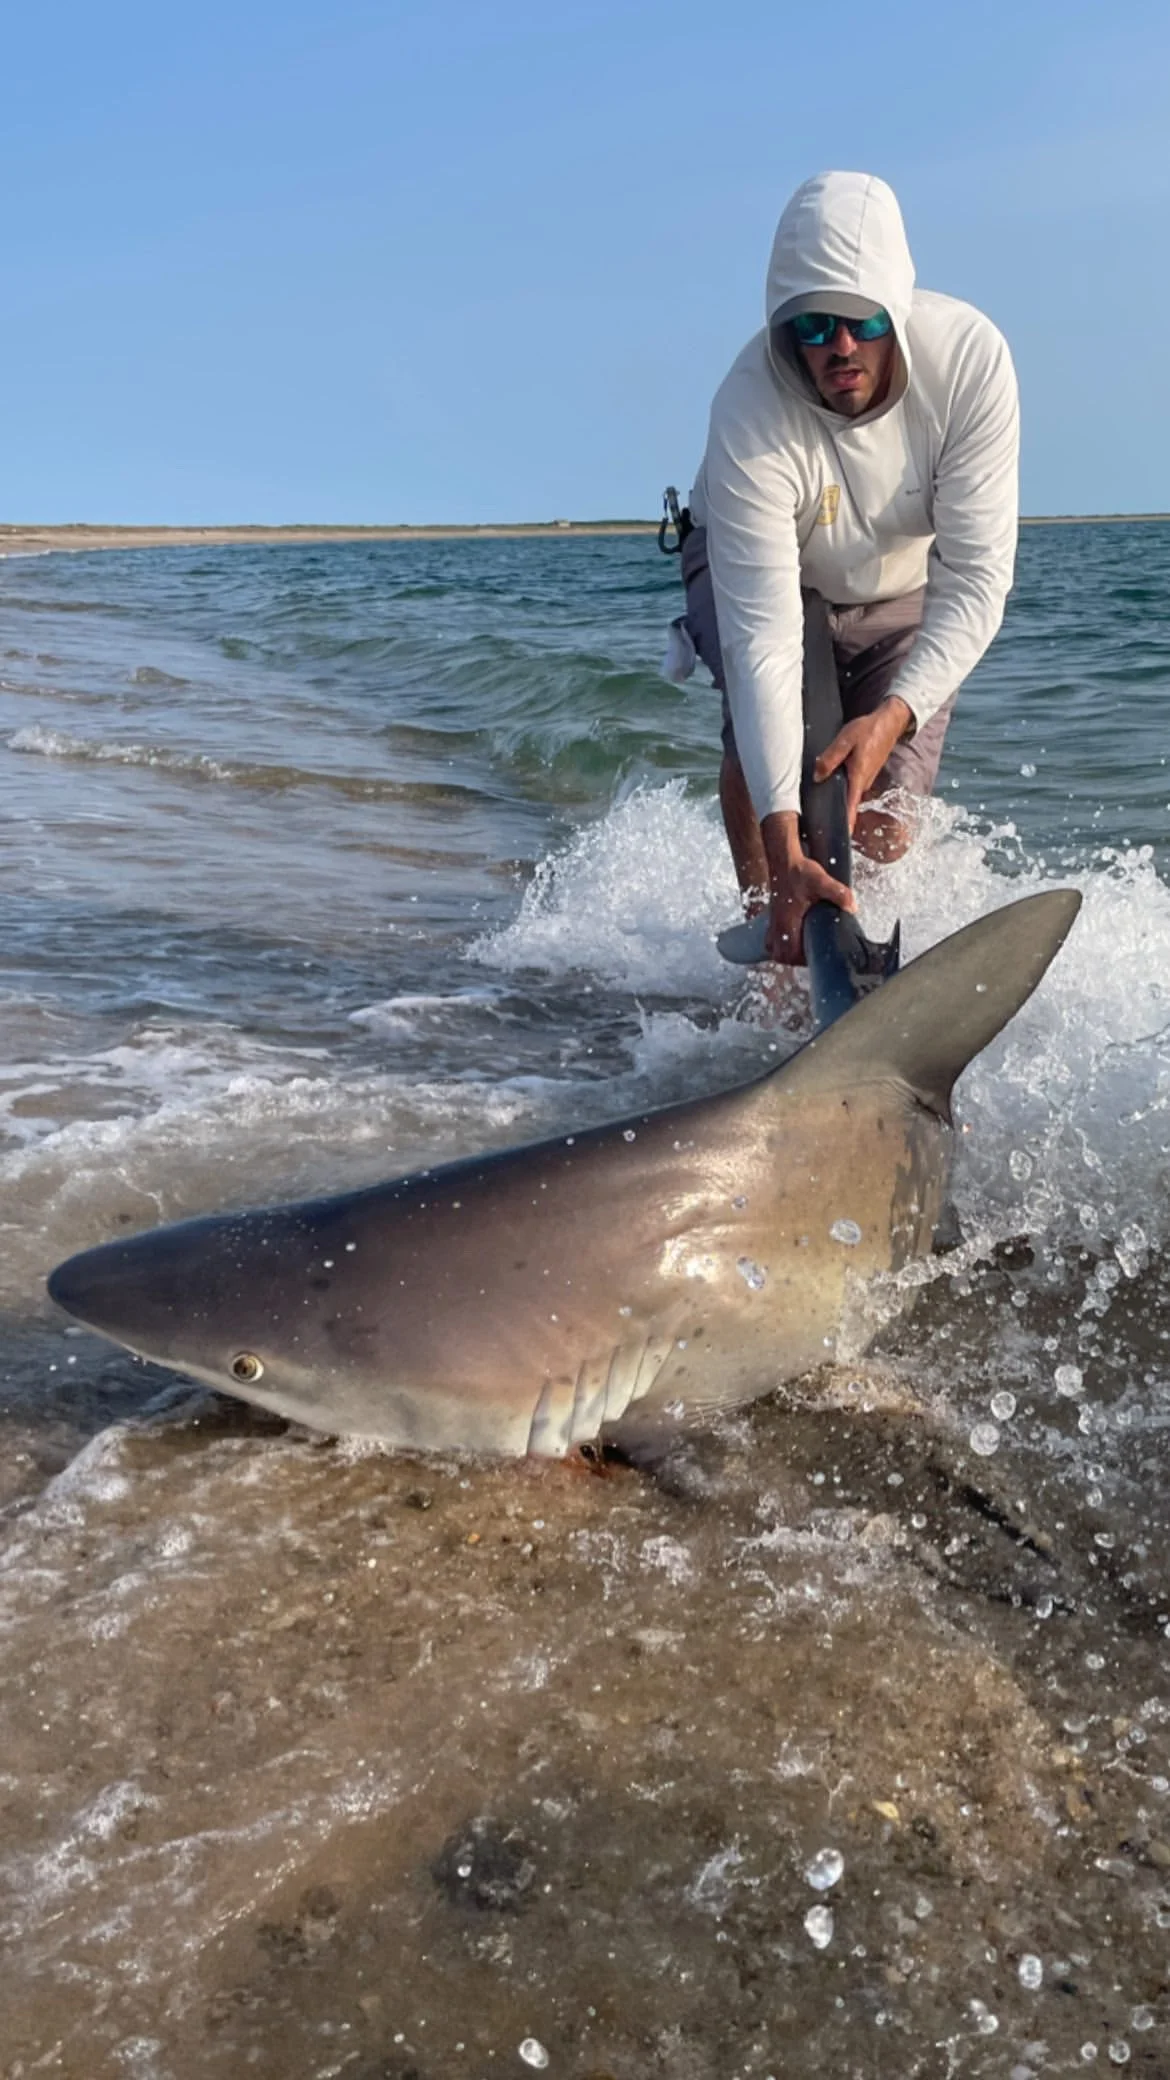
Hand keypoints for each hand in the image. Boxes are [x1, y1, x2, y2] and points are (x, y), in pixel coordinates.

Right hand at [760, 812, 855, 965]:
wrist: (784, 860)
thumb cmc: (800, 872)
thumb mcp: (821, 881)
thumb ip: (838, 894)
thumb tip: (852, 907)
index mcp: (787, 921)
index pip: (790, 953)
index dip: (802, 959)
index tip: (815, 955)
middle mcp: (777, 924)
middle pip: (781, 955)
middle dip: (794, 960)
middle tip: (810, 955)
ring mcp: (773, 921)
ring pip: (774, 949)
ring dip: (786, 953)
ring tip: (802, 950)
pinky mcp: (773, 916)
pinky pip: (771, 939)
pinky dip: (780, 944)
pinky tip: (792, 939)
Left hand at [813, 696, 912, 830]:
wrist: (888, 723)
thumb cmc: (868, 730)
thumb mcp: (844, 740)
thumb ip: (830, 759)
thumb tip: (817, 777)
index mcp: (858, 777)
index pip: (850, 808)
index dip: (845, 825)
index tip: (839, 840)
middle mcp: (863, 783)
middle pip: (846, 804)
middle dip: (835, 813)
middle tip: (817, 824)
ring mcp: (865, 780)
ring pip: (847, 793)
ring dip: (837, 799)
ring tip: (820, 806)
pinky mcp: (864, 775)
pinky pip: (850, 786)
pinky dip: (842, 788)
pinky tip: (830, 784)